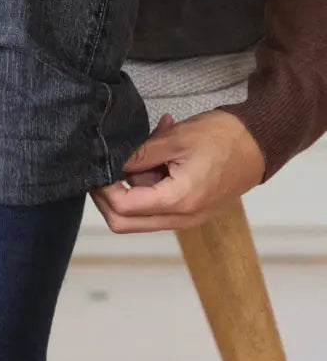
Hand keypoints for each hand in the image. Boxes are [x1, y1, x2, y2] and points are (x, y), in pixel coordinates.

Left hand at [91, 110, 264, 233]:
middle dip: (108, 198)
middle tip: (104, 169)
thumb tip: (109, 165)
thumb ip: (138, 155)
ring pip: (139, 216)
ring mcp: (187, 218)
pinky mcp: (191, 210)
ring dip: (132, 186)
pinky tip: (158, 152)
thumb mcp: (175, 138)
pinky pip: (157, 206)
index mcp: (178, 201)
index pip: (123, 208)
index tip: (98, 168)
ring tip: (147, 146)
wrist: (262, 142)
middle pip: (125, 223)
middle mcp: (182, 218)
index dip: (103, 189)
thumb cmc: (224, 136)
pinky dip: (149, 184)